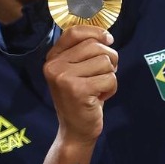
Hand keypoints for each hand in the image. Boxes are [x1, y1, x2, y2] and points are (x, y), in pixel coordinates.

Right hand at [43, 25, 117, 146]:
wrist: (75, 131)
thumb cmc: (81, 98)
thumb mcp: (77, 71)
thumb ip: (85, 52)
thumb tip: (107, 36)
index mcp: (52, 58)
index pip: (74, 32)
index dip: (95, 32)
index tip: (109, 40)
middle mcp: (54, 65)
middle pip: (95, 46)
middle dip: (109, 59)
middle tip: (104, 75)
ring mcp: (63, 77)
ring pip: (104, 61)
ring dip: (110, 76)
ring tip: (99, 88)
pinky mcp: (77, 90)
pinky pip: (109, 78)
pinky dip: (111, 89)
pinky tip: (100, 98)